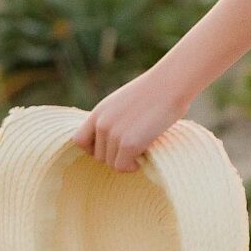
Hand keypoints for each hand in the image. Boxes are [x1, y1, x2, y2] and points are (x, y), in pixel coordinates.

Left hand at [73, 64, 190, 172]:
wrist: (171, 83)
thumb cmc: (156, 91)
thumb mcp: (124, 102)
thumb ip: (114, 119)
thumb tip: (115, 141)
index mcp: (99, 112)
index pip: (80, 140)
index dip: (94, 148)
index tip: (112, 147)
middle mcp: (101, 123)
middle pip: (98, 156)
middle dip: (115, 156)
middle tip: (134, 148)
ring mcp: (113, 134)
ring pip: (111, 163)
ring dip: (126, 161)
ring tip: (142, 148)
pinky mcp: (128, 144)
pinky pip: (122, 167)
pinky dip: (132, 166)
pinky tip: (144, 155)